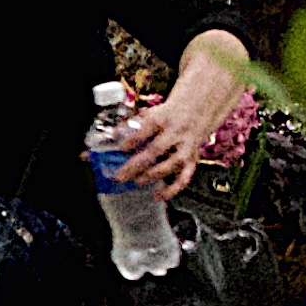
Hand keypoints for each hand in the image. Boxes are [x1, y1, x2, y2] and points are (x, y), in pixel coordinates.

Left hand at [113, 61, 249, 198]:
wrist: (197, 110)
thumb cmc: (168, 115)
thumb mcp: (149, 114)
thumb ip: (130, 127)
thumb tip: (108, 139)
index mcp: (162, 118)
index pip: (145, 129)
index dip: (132, 139)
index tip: (121, 148)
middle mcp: (176, 133)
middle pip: (155, 150)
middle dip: (136, 165)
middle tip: (121, 175)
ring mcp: (186, 147)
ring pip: (170, 165)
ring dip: (153, 175)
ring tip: (137, 181)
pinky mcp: (192, 159)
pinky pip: (184, 177)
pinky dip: (172, 189)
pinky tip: (159, 196)